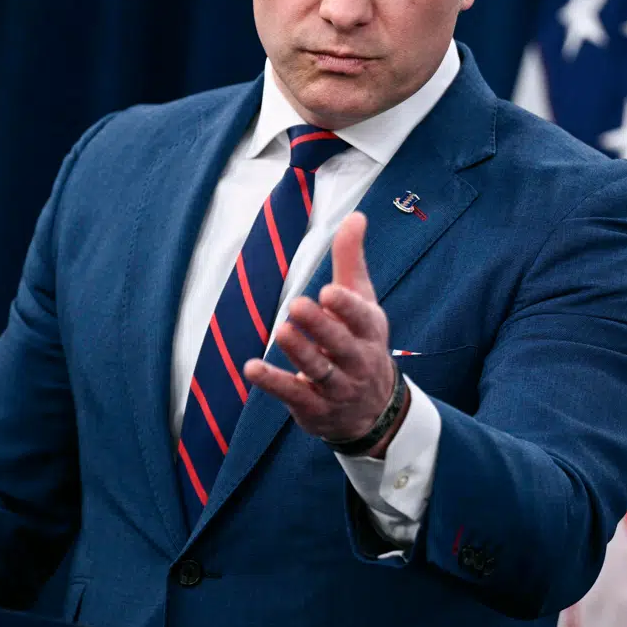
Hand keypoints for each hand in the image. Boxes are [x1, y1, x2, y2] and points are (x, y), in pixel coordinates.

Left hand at [244, 212, 408, 457]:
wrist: (374, 410)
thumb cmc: (362, 341)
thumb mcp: (363, 301)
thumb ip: (352, 260)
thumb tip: (356, 215)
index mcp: (369, 330)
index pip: (361, 317)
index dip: (346, 306)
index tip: (329, 292)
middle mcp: (357, 360)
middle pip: (340, 344)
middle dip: (320, 327)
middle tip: (296, 306)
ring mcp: (337, 387)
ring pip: (319, 370)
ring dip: (299, 352)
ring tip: (281, 331)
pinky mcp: (314, 407)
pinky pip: (294, 395)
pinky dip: (273, 383)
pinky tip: (251, 368)